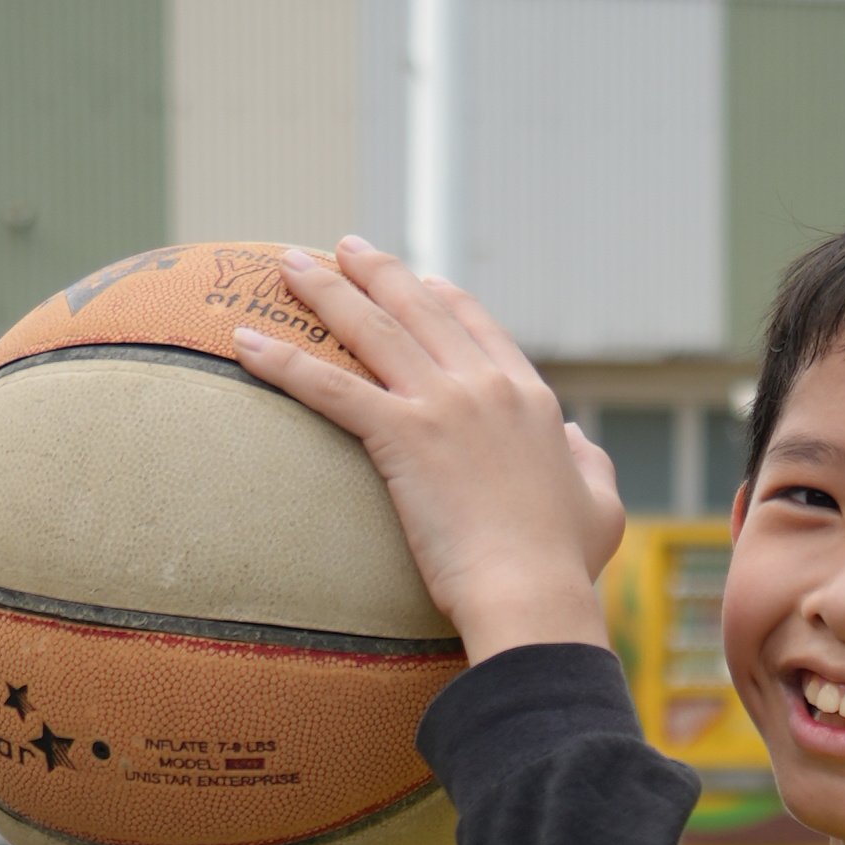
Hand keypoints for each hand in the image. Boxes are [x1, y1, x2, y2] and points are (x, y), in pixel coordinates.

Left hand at [235, 240, 622, 660]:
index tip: (422, 280)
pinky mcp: (401, 436)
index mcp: (528, 399)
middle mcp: (483, 386)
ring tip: (289, 267)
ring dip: (325, 291)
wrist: (532, 595)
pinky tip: (243, 343)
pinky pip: (330, 388)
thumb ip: (591, 464)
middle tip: (342, 249)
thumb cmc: (565, 568)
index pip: (478, 328)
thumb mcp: (601, 509)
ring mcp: (441, 405)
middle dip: (375, 272)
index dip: (445, 299)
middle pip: (418, 310)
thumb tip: (580, 440)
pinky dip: (283, 361)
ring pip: (371, 330)